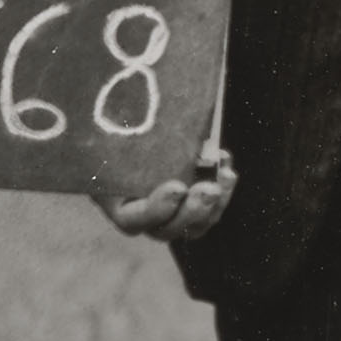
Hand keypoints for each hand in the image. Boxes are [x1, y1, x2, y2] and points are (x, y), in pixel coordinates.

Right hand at [94, 140, 236, 243]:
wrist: (127, 139)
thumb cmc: (116, 137)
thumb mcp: (114, 137)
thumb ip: (124, 136)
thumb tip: (131, 112)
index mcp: (117, 205)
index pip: (133, 220)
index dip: (157, 208)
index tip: (178, 187)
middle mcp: (144, 218)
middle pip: (169, 229)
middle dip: (194, 210)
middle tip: (209, 189)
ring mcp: (171, 215)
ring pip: (196, 224)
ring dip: (216, 203)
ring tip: (227, 175)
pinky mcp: (192, 205)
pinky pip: (211, 208)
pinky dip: (222, 187)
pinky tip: (225, 161)